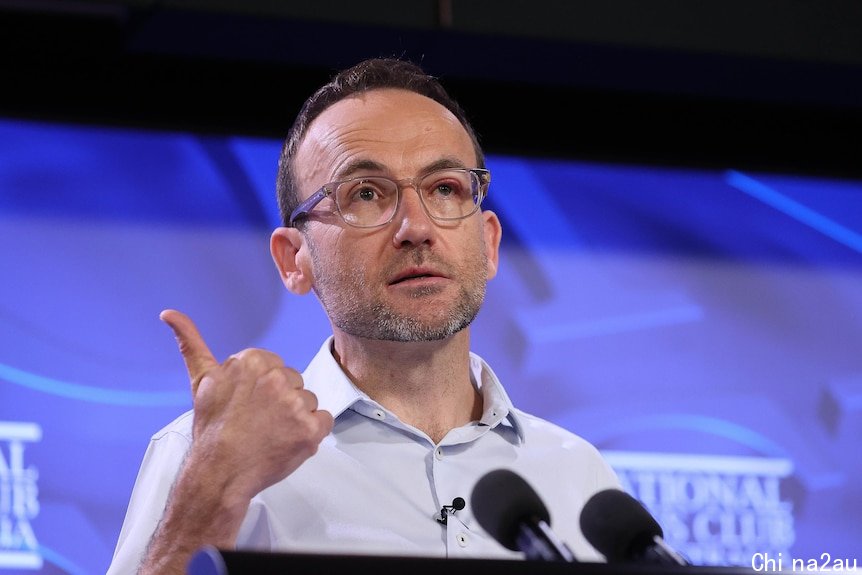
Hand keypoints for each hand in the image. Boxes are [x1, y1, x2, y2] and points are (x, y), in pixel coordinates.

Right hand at [160, 309, 333, 500]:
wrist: (219, 473)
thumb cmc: (212, 429)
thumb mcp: (201, 381)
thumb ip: (191, 342)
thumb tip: (169, 313)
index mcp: (254, 361)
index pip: (277, 367)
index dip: (264, 389)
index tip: (249, 404)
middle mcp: (276, 378)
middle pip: (295, 383)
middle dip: (281, 401)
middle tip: (258, 421)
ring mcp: (295, 404)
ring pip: (309, 402)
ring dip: (296, 418)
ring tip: (270, 433)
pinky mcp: (310, 429)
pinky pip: (324, 421)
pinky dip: (312, 433)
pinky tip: (288, 440)